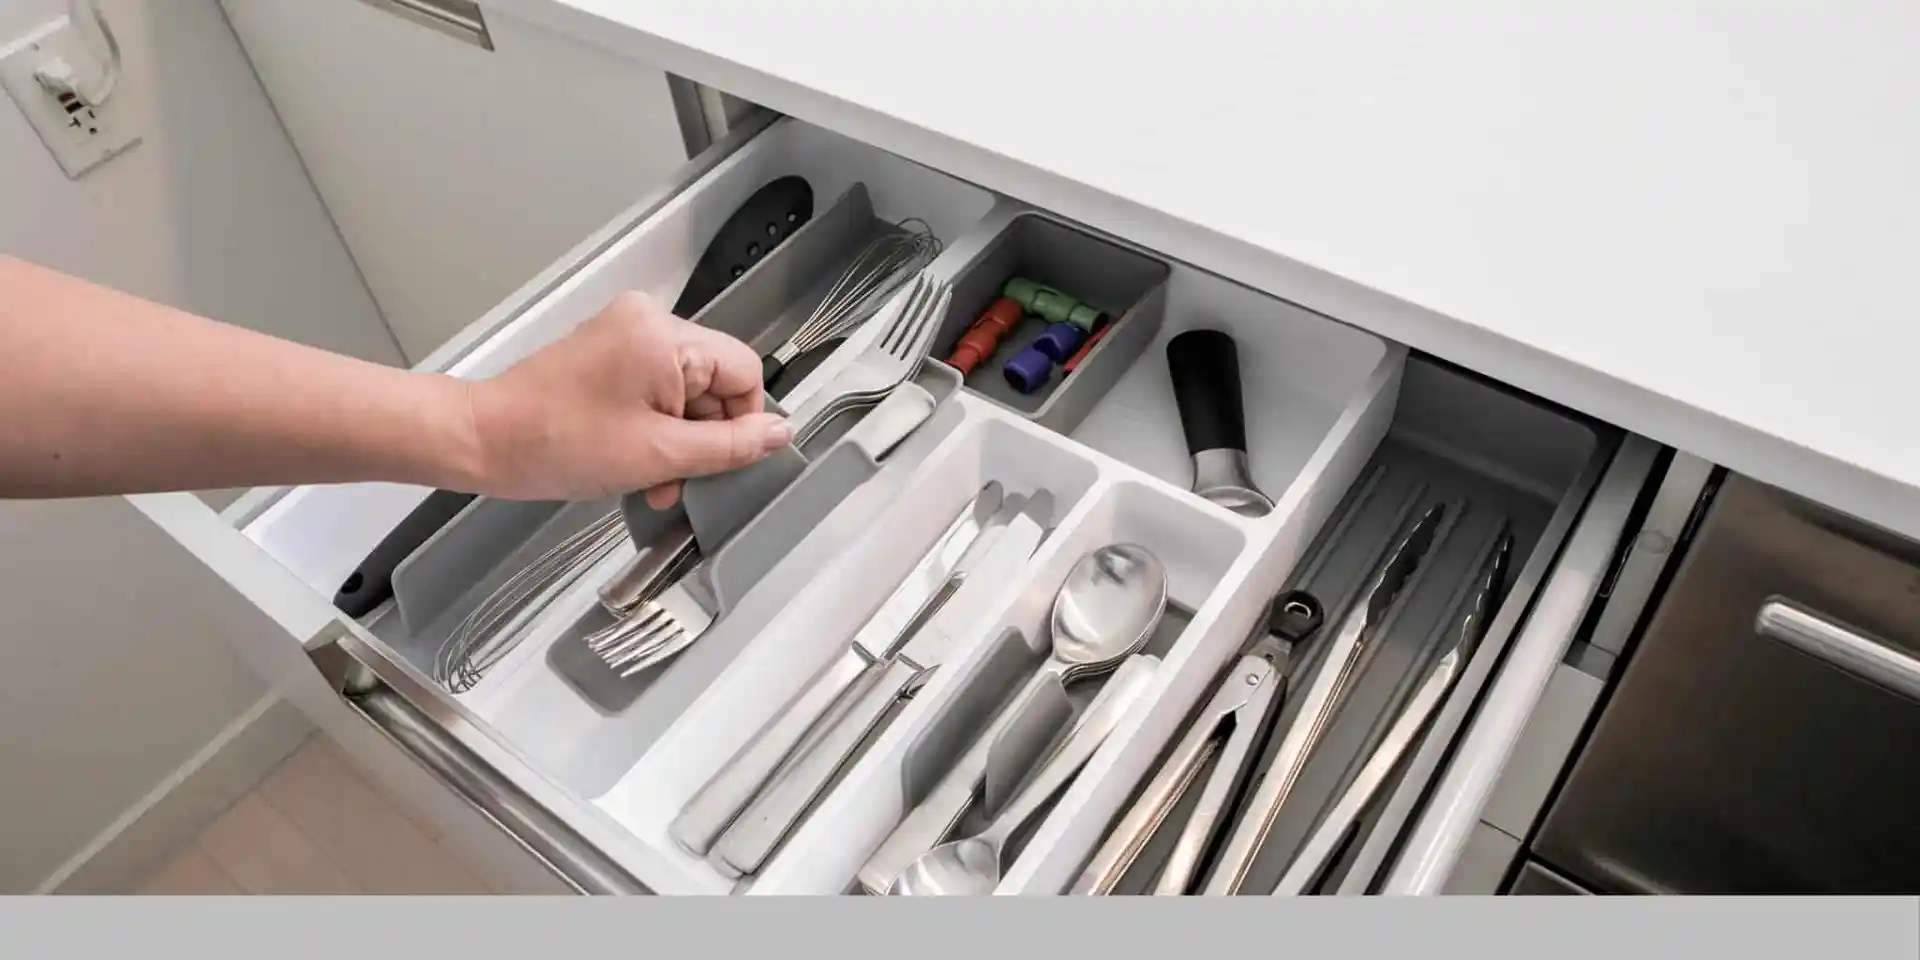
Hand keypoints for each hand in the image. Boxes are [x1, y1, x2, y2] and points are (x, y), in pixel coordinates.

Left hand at [461, 291, 789, 505]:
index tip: (723, 461)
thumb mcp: (659, 454)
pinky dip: (653, 426)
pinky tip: (635, 459)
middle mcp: (646, 321)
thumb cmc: (553, 442)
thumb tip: (778, 433)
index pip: (744, 370)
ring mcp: (623, 336)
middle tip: (676, 477)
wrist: (482, 441)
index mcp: (664, 335)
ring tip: (650, 476)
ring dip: (676, 439)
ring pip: (685, 392)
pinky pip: (654, 389)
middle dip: (702, 437)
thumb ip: (729, 445)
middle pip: (714, 382)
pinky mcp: (606, 353)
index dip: (743, 422)